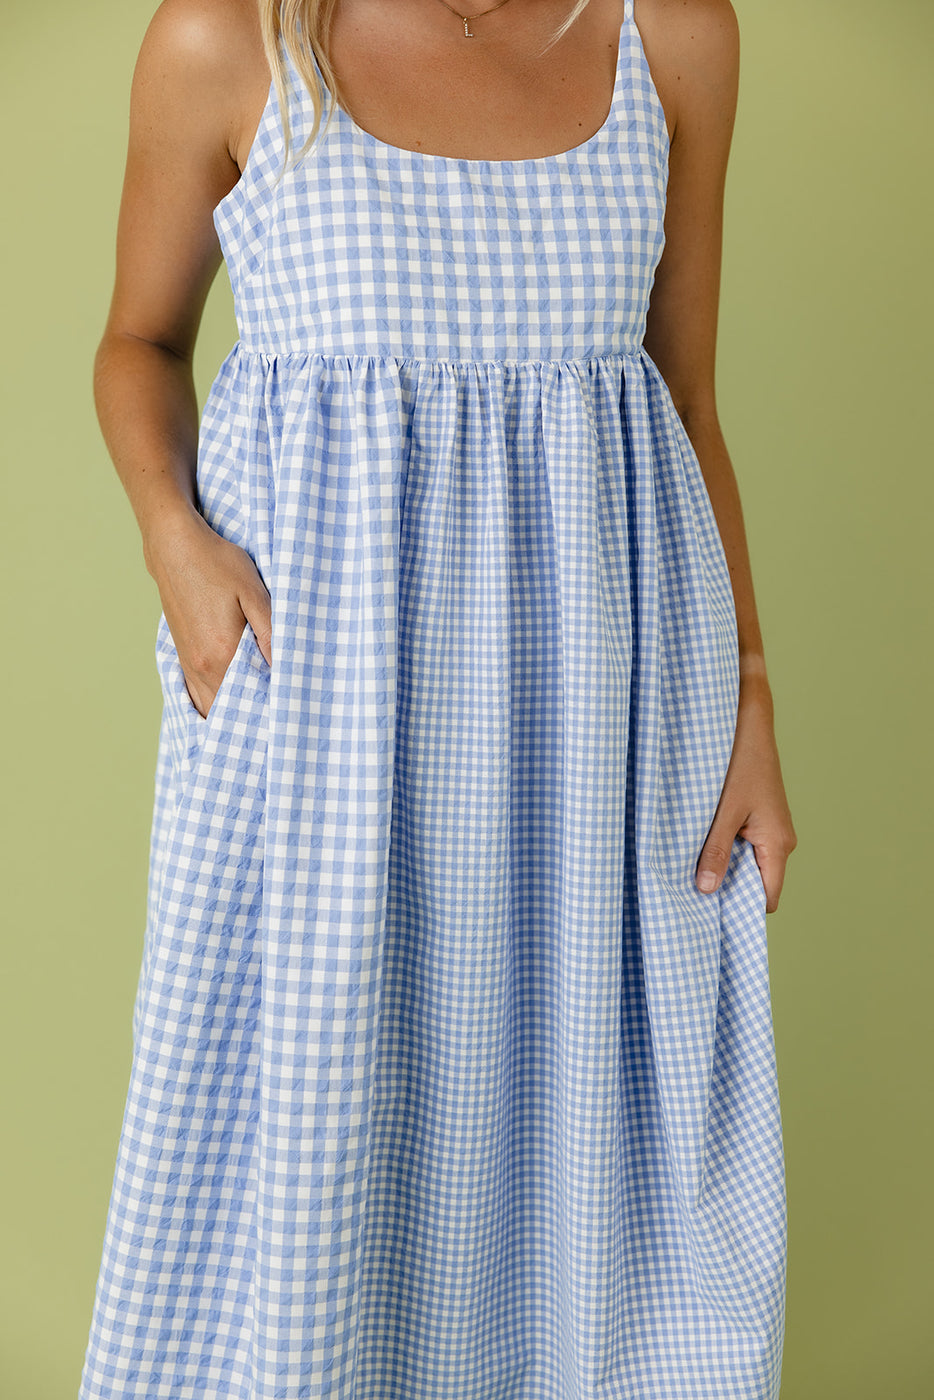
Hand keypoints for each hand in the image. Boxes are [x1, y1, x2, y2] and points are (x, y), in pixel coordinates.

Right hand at [146, 509, 271, 719]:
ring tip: (258, 718)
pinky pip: (196, 696)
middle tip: (281, 719)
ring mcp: (189, 664)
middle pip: (232, 708)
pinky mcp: (182, 656)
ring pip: (212, 706)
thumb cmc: (216, 563)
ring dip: (233, 713)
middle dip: (255, 716)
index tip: (292, 710)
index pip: (253, 696)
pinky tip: (228, 710)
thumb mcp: (253, 591)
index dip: (274, 706)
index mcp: (223, 653)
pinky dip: (213, 706)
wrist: (174, 547)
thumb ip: (271, 632)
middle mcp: (203, 665)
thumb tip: (286, 666)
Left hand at [695, 674, 796, 912]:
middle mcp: (780, 839)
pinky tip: (699, 841)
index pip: (767, 897)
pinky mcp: (759, 815)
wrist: (748, 721)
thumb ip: (715, 851)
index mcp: (777, 843)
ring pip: (746, 862)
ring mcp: (770, 827)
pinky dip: (724, 846)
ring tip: (690, 865)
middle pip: (755, 882)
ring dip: (722, 864)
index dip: (741, 910)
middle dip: (727, 888)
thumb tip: (706, 891)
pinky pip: (744, 843)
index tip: (711, 915)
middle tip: (690, 891)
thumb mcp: (722, 811)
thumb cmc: (740, 762)